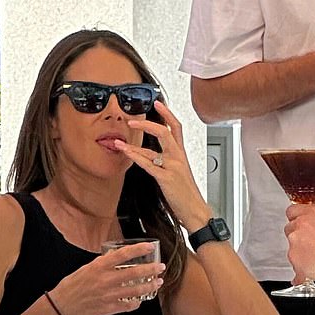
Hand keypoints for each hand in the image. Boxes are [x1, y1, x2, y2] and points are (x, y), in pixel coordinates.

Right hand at [50, 242, 164, 314]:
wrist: (62, 306)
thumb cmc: (71, 287)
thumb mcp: (86, 268)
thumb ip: (102, 264)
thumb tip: (115, 258)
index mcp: (99, 267)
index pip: (123, 254)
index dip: (139, 249)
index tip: (149, 246)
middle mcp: (105, 280)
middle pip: (135, 273)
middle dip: (151, 269)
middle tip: (160, 267)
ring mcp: (108, 295)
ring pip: (136, 290)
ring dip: (149, 286)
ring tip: (157, 282)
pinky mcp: (109, 309)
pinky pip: (128, 306)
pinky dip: (137, 302)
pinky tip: (140, 300)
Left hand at [112, 101, 210, 231]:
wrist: (195, 211)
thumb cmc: (186, 195)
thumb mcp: (179, 174)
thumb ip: (167, 163)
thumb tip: (152, 156)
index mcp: (182, 155)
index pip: (176, 128)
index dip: (167, 114)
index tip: (157, 103)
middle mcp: (178, 157)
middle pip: (165, 131)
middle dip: (147, 124)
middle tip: (132, 120)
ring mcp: (173, 167)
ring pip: (153, 148)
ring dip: (133, 145)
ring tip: (119, 142)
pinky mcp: (166, 178)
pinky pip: (148, 164)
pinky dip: (135, 157)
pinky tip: (126, 153)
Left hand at [284, 204, 314, 285]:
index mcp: (313, 212)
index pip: (293, 210)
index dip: (296, 219)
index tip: (300, 225)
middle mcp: (301, 224)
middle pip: (290, 228)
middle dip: (297, 236)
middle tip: (312, 244)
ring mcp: (294, 239)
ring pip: (291, 245)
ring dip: (299, 250)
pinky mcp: (291, 255)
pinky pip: (293, 260)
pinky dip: (300, 264)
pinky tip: (314, 266)